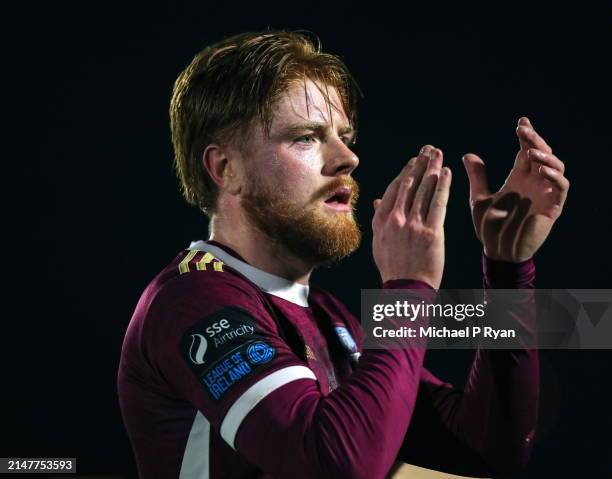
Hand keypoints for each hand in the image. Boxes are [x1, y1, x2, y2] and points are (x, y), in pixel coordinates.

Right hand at [372, 145, 451, 288]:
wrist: (406, 289)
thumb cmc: (394, 268)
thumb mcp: (380, 243)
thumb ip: (379, 218)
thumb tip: (377, 200)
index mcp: (382, 222)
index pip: (394, 189)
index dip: (405, 172)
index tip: (414, 160)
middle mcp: (396, 220)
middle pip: (409, 185)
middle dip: (420, 164)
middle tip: (428, 149)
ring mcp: (413, 225)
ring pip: (424, 190)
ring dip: (432, 169)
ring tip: (439, 154)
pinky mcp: (431, 232)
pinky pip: (438, 203)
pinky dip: (443, 186)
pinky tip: (448, 173)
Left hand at [462, 117, 569, 262]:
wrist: (497, 252)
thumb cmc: (489, 227)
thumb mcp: (479, 198)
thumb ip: (477, 177)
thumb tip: (467, 154)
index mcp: (518, 178)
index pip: (526, 151)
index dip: (526, 136)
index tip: (521, 122)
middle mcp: (534, 183)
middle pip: (542, 154)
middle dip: (535, 140)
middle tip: (523, 130)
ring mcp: (545, 194)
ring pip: (556, 167)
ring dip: (546, 156)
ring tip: (531, 151)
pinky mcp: (552, 208)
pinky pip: (560, 187)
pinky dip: (553, 176)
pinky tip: (540, 169)